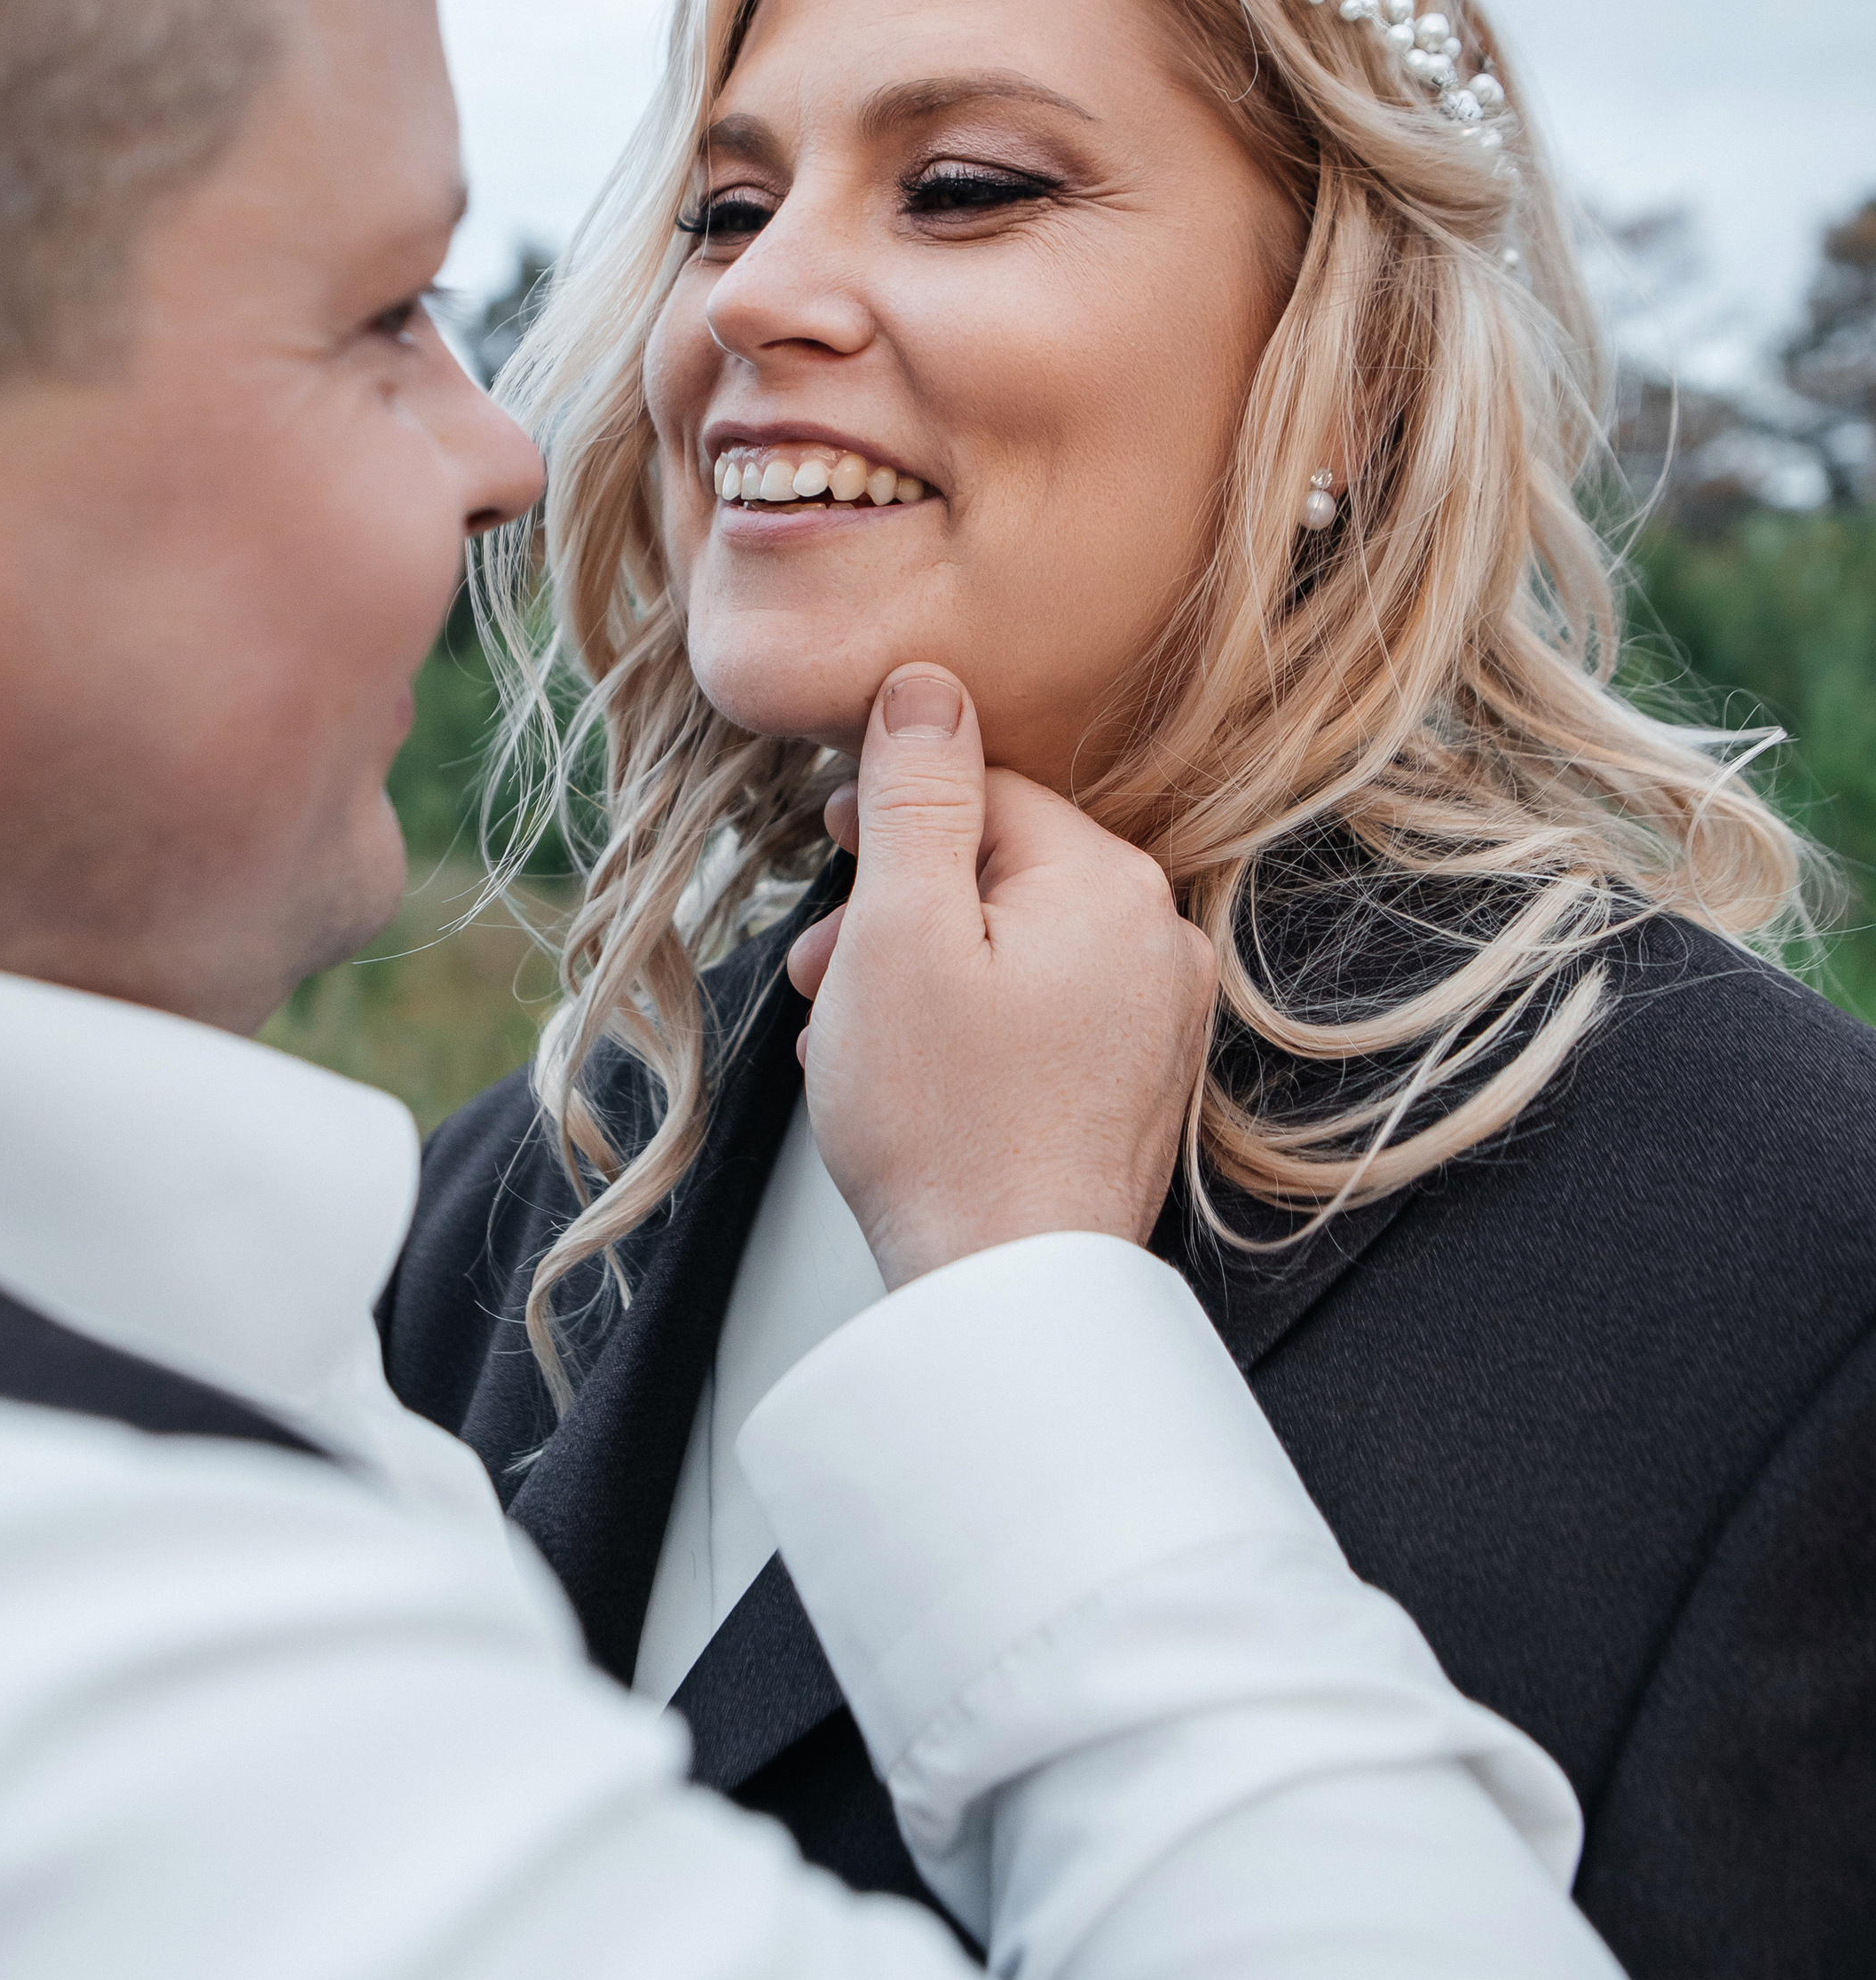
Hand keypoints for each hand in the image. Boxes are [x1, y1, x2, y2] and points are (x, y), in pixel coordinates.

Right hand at [790, 665, 1216, 1291]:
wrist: (1007, 1291)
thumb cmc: (946, 1125)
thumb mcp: (900, 931)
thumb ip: (915, 796)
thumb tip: (926, 687)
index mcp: (1111, 885)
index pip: (987, 791)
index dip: (891, 813)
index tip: (826, 850)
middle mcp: (1158, 942)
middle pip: (1001, 869)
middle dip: (897, 904)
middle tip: (820, 964)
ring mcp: (1156, 1020)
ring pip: (1014, 944)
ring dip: (920, 968)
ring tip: (846, 1030)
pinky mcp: (1135, 1084)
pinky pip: (1039, 1010)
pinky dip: (967, 1022)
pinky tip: (906, 1070)